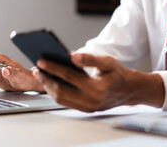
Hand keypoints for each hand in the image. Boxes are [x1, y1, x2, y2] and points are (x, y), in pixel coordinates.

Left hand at [34, 53, 164, 111]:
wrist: (129, 90)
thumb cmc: (118, 74)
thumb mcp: (107, 62)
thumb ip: (90, 59)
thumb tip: (72, 56)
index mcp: (96, 88)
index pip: (69, 77)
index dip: (54, 68)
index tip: (42, 61)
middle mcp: (90, 101)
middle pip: (61, 91)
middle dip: (46, 80)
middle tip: (37, 70)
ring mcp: (87, 107)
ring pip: (61, 99)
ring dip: (49, 87)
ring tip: (41, 75)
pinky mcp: (85, 109)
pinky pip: (66, 102)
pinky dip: (56, 92)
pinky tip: (51, 83)